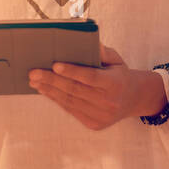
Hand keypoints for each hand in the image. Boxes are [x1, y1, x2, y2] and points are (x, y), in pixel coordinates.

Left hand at [29, 44, 167, 130]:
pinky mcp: (94, 124)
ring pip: (70, 102)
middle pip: (76, 90)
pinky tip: (46, 91)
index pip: (90, 77)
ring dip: (50, 91)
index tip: (55, 65)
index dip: (72, 71)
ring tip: (35, 81)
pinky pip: (71, 110)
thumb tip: (90, 43)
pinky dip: (56, 100)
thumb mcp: (116, 60)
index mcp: (116, 83)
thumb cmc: (120, 75)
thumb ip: (103, 52)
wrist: (134, 99)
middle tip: (34, 72)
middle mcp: (109, 102)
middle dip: (52, 80)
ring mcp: (102, 116)